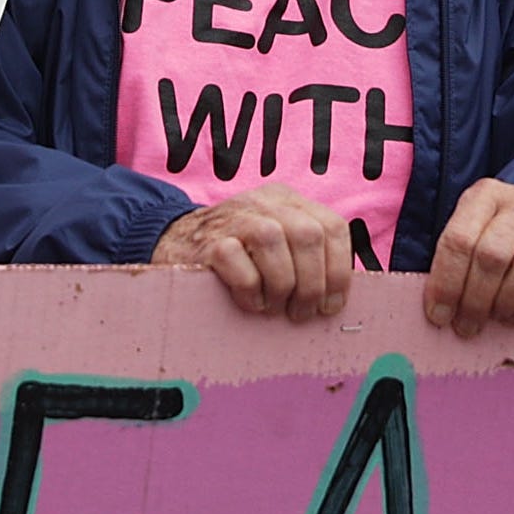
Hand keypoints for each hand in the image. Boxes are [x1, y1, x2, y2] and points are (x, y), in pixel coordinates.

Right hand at [151, 186, 352, 322]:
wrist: (174, 244)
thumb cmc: (238, 255)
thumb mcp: (276, 241)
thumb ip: (305, 255)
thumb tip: (336, 298)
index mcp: (289, 201)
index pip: (333, 227)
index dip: (339, 270)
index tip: (331, 305)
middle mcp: (265, 203)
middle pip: (308, 235)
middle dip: (313, 284)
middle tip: (301, 313)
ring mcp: (235, 218)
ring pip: (274, 242)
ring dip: (282, 286)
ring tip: (275, 308)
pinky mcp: (209, 242)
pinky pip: (237, 263)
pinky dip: (250, 291)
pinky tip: (249, 301)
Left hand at [422, 178, 513, 336]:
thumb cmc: (496, 232)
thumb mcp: (470, 227)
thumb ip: (451, 256)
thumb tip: (437, 306)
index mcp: (486, 194)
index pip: (460, 239)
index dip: (445, 283)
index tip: (438, 315)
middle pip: (492, 257)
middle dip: (473, 300)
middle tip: (465, 326)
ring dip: (503, 305)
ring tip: (491, 317)